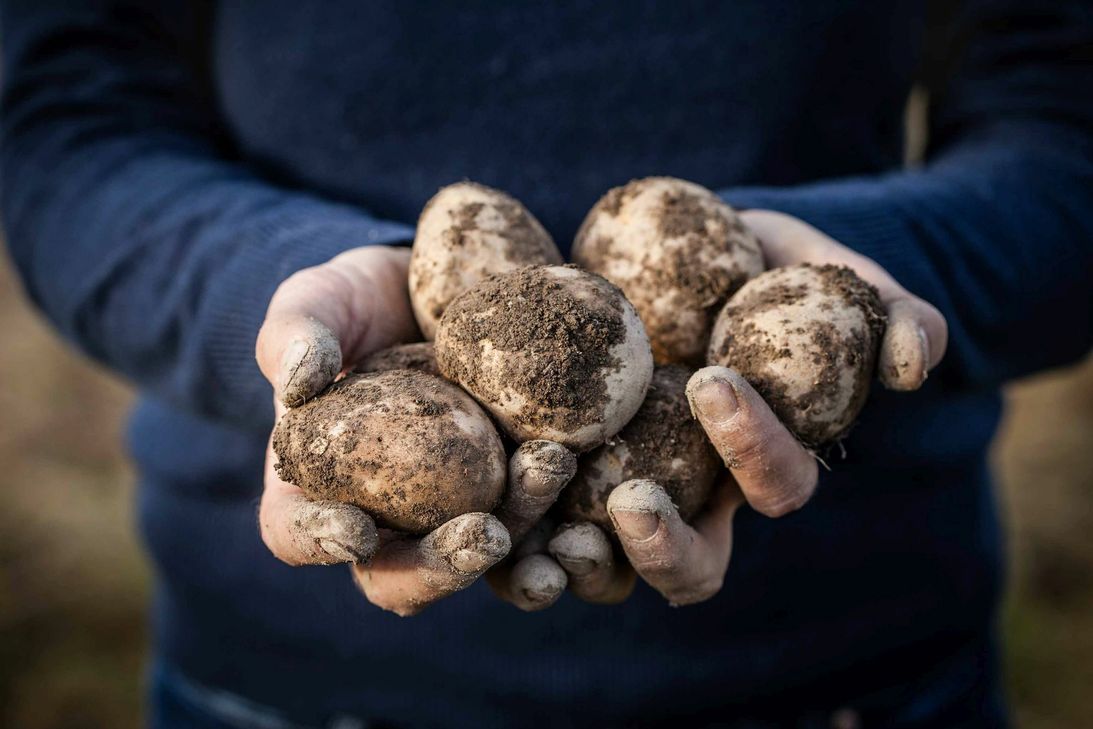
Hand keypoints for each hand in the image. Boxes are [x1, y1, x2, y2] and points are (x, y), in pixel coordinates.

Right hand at [254, 246, 575, 614]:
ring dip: (519, 532)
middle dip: (442, 567)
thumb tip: (299, 381)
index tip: (355, 529)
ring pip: (480, 553)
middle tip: (483, 536)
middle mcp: (386, 517)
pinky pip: (540, 515)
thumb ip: (294, 333)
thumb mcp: (315, 301)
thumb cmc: (356, 300)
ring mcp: (455, 509)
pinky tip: (594, 471)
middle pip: (401, 575)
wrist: (431, 288)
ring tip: (548, 471)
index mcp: (316, 486)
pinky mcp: (514, 487)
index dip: (318, 542)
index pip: (297, 532)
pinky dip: (568, 506)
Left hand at [547, 210, 948, 605]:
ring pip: (606, 568)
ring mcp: (624, 488)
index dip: (755, 452)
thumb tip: (917, 365)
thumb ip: (893, 314)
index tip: (714, 381)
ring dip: (579, 565)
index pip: (773, 486)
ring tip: (543, 535)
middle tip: (631, 499)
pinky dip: (509, 528)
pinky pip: (533, 522)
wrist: (678, 253)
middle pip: (690, 567)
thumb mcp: (837, 277)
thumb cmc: (770, 268)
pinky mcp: (558, 471)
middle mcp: (696, 495)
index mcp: (763, 462)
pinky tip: (482, 504)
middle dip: (664, 548)